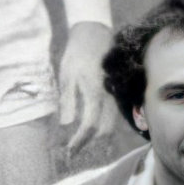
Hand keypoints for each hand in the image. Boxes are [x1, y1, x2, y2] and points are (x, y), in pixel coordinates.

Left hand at [56, 23, 111, 154]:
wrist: (95, 33)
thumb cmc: (77, 53)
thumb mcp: (66, 75)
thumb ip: (68, 100)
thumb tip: (66, 125)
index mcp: (94, 93)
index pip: (88, 126)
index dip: (79, 141)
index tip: (69, 151)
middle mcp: (109, 96)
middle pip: (104, 130)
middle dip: (89, 144)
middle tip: (74, 151)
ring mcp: (115, 94)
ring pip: (112, 124)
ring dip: (98, 137)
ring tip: (82, 143)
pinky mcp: (117, 92)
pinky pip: (114, 115)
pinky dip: (104, 126)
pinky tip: (93, 128)